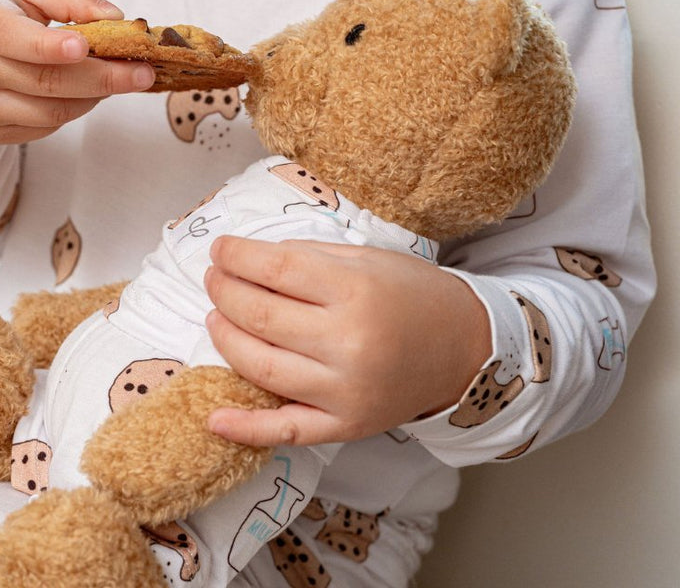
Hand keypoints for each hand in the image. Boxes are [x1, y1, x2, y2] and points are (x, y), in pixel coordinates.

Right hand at [0, 0, 154, 142]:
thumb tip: (116, 17)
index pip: (14, 39)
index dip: (50, 46)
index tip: (86, 46)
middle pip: (45, 82)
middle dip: (103, 79)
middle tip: (144, 73)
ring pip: (50, 111)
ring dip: (95, 97)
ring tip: (121, 78)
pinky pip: (43, 127)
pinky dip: (74, 110)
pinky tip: (85, 91)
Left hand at [204, 237, 490, 446]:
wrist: (466, 348)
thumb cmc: (412, 294)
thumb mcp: (366, 259)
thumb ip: (308, 259)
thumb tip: (249, 261)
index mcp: (355, 290)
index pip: (274, 270)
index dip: (236, 256)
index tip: (219, 248)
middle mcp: (348, 342)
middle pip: (260, 316)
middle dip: (224, 292)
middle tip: (213, 278)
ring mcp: (345, 390)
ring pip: (261, 367)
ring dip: (225, 339)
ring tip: (215, 317)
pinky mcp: (345, 425)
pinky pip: (287, 430)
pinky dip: (246, 428)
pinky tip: (214, 419)